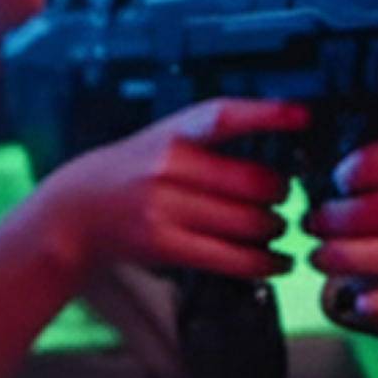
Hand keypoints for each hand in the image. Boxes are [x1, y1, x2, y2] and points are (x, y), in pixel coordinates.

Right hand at [36, 97, 306, 281]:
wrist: (76, 211)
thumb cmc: (130, 174)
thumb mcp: (162, 140)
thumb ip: (212, 141)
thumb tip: (279, 153)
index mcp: (171, 134)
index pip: (222, 116)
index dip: (265, 114)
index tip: (302, 116)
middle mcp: (166, 168)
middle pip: (252, 182)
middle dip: (279, 194)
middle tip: (282, 199)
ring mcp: (164, 208)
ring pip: (249, 222)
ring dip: (275, 228)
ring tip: (274, 229)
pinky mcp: (166, 244)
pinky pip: (233, 257)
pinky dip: (265, 262)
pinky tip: (276, 261)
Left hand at [306, 110, 377, 338]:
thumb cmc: (372, 210)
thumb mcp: (358, 177)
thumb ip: (342, 148)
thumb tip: (304, 112)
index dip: (374, 163)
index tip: (337, 178)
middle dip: (347, 218)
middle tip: (310, 224)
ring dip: (357, 257)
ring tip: (319, 257)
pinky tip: (358, 301)